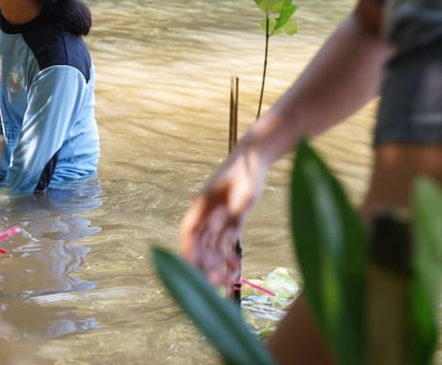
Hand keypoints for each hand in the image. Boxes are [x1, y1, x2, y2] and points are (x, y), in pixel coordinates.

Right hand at [179, 140, 267, 285]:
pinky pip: (223, 244)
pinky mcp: (228, 222)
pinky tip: (235, 268)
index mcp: (202, 204)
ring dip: (216, 264)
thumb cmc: (246, 172)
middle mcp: (205, 214)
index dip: (188, 250)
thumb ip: (235, 217)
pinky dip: (227, 257)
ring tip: (229, 280)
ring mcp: (215, 219)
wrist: (253, 158)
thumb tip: (228, 240)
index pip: (189, 231)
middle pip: (199, 244)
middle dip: (205, 264)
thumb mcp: (244, 194)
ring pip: (210, 248)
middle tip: (218, 282)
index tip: (192, 267)